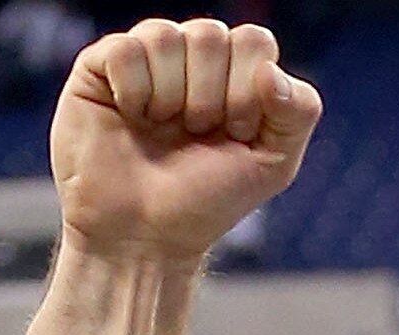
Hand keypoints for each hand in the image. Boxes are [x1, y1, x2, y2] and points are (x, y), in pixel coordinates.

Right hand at [53, 20, 323, 267]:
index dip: (249, 92)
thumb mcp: (274, 164)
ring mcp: (145, 57)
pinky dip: (133, 92)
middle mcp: (189, 56)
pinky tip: (130, 117)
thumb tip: (269, 68)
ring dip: (170, 97)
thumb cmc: (207, 200)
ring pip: (165, 36)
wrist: (145, 235)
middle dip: (210, 98)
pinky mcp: (100, 65)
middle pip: (210, 34)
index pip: (253, 41)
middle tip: (196, 134)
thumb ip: (298, 111)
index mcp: (235, 70)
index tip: (238, 134)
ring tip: (161, 128)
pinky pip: (125, 50)